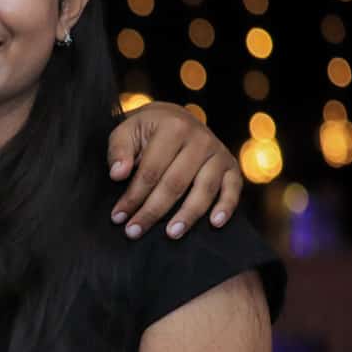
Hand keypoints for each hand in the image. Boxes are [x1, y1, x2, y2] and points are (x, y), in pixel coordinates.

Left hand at [107, 102, 242, 239]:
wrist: (175, 118)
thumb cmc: (147, 130)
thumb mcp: (126, 131)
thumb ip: (119, 150)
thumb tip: (118, 174)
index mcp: (173, 128)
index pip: (151, 170)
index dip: (133, 196)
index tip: (118, 217)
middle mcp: (200, 139)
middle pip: (175, 183)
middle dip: (153, 210)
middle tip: (135, 231)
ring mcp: (218, 152)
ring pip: (204, 189)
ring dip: (187, 215)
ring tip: (171, 234)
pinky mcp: (231, 165)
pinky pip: (233, 188)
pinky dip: (227, 206)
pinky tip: (215, 223)